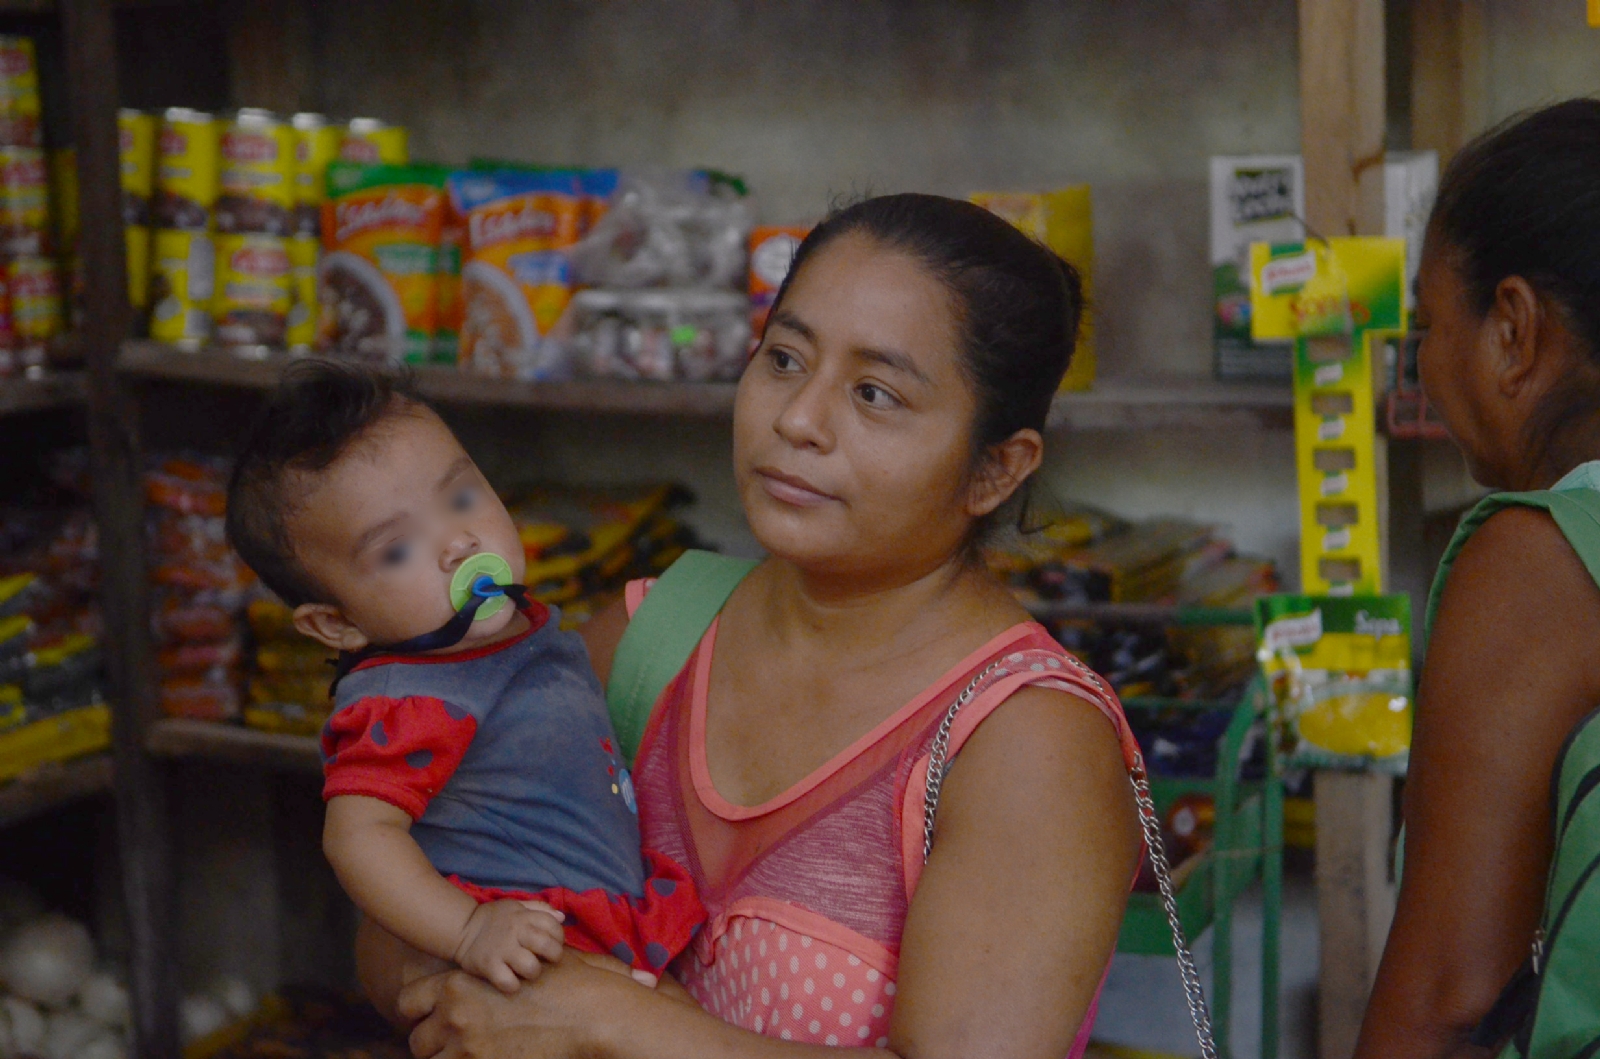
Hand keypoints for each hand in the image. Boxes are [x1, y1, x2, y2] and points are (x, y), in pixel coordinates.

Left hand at [400, 953, 646, 1058]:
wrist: (590, 1013)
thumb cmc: (565, 983)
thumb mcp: (525, 959)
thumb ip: (503, 962)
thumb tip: (504, 953)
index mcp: (459, 985)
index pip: (408, 1002)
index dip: (415, 1013)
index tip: (428, 1020)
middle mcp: (455, 1017)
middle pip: (416, 1041)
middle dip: (431, 1044)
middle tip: (448, 1045)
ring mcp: (468, 1047)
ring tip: (467, 1053)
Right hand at [452, 900, 565, 994]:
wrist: (463, 928)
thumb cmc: (494, 919)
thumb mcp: (516, 907)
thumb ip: (539, 908)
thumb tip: (562, 917)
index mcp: (524, 917)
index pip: (553, 926)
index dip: (559, 937)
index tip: (554, 944)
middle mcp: (515, 932)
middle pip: (546, 946)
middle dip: (554, 956)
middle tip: (547, 960)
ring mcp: (502, 950)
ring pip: (531, 967)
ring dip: (534, 972)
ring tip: (528, 971)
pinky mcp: (489, 966)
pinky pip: (508, 982)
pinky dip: (513, 986)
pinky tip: (512, 981)